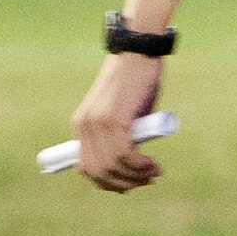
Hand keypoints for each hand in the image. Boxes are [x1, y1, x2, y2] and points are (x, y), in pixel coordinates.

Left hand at [70, 54, 164, 191]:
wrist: (138, 51)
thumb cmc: (136, 79)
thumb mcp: (122, 109)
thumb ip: (121, 131)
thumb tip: (131, 158)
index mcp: (81, 125)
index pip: (86, 166)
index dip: (107, 182)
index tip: (129, 184)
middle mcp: (85, 126)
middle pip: (98, 171)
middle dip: (123, 183)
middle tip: (146, 181)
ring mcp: (98, 123)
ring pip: (112, 165)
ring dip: (135, 176)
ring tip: (154, 173)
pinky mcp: (115, 119)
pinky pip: (125, 153)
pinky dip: (140, 165)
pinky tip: (152, 166)